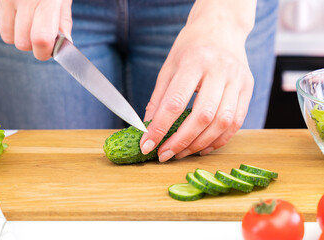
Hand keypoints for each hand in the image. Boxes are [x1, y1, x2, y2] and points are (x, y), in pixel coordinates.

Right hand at [0, 0, 72, 59]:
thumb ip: (63, 20)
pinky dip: (5, 22)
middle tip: (37, 29)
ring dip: (17, 33)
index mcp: (46, 0)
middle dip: (31, 43)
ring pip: (7, 37)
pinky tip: (14, 8)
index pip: (41, 39)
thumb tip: (64, 44)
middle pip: (22, 43)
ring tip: (25, 17)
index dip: (44, 51)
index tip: (47, 50)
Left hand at [140, 0, 255, 161]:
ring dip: (200, 144)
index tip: (147, 145)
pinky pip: (236, 122)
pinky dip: (218, 140)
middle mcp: (220, 70)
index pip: (175, 102)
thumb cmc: (191, 47)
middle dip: (181, 142)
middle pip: (203, 116)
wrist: (221, 28)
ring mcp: (238, 80)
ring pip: (222, 123)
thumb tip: (149, 127)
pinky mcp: (248, 89)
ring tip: (181, 152)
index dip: (160, 128)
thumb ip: (159, 97)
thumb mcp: (169, 66)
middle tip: (165, 155)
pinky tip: (202, 147)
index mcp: (195, 61)